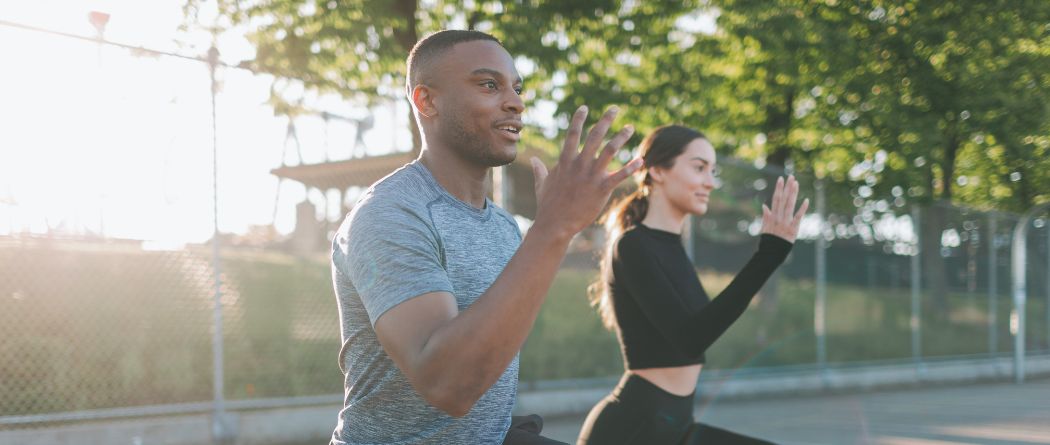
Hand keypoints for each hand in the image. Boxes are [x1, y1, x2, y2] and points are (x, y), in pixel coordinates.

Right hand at [529, 105, 641, 238]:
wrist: (555, 224)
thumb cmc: (548, 205)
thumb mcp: (541, 184)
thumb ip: (540, 170)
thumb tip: (534, 160)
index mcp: (565, 161)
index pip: (572, 134)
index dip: (578, 119)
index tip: (585, 107)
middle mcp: (579, 164)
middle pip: (594, 136)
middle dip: (605, 120)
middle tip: (615, 109)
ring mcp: (591, 176)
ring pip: (609, 150)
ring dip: (621, 137)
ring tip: (630, 128)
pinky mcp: (601, 189)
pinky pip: (619, 175)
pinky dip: (631, 167)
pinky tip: (641, 160)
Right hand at [761, 175, 808, 242]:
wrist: (772, 253)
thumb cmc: (769, 241)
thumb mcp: (764, 228)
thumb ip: (766, 216)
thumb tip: (765, 205)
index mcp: (772, 216)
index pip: (776, 199)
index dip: (778, 189)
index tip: (781, 179)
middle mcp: (779, 217)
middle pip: (783, 199)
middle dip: (786, 187)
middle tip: (790, 176)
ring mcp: (786, 223)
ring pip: (790, 205)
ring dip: (793, 194)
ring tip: (796, 183)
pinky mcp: (793, 229)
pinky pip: (798, 217)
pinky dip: (802, 209)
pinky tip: (806, 200)